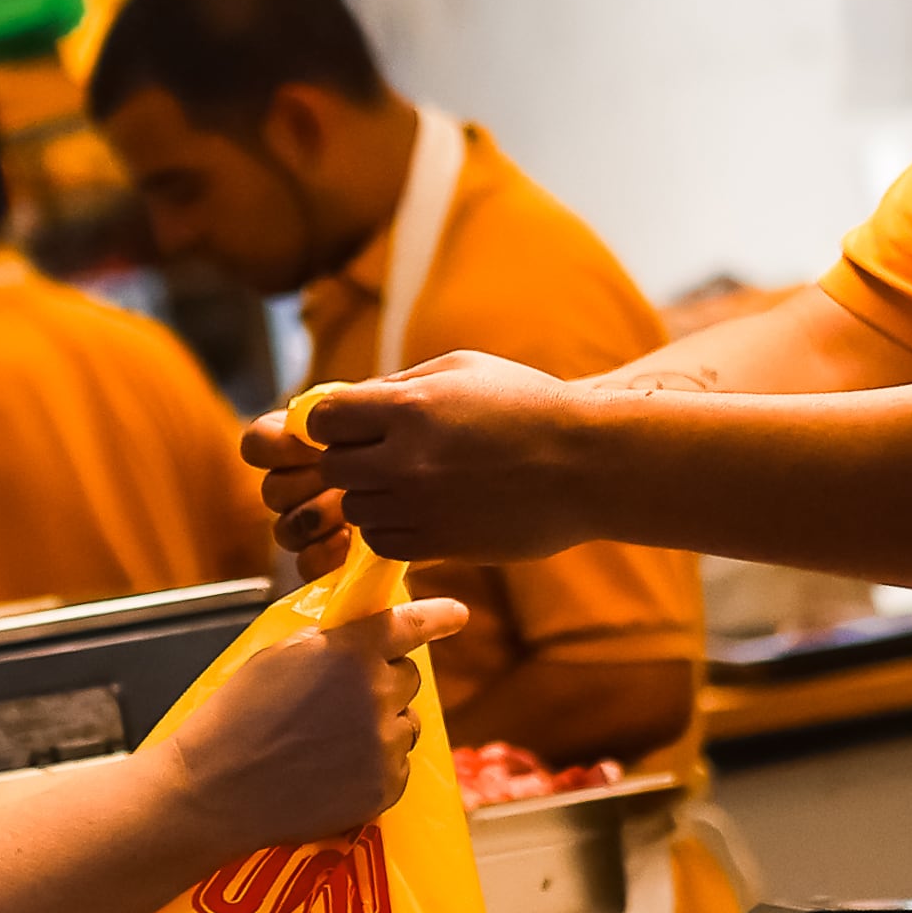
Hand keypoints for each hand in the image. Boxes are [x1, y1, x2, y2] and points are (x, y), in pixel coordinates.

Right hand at [157, 599, 468, 845]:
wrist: (214, 790)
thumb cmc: (235, 719)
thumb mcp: (277, 656)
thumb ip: (330, 641)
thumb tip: (363, 634)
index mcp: (350, 652)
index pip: (410, 625)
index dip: (438, 616)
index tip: (458, 614)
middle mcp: (377, 694)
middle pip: (407, 678)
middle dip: (381, 682)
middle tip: (336, 702)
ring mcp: (385, 744)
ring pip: (406, 723)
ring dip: (381, 726)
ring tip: (329, 743)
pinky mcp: (385, 787)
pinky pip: (398, 765)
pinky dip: (375, 766)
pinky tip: (332, 771)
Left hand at [243, 351, 597, 563]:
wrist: (588, 465)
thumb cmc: (529, 406)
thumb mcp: (463, 370)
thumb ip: (400, 385)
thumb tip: (350, 401)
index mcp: (410, 407)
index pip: (324, 419)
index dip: (332, 421)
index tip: (351, 424)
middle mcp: (406, 460)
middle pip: (333, 467)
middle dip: (351, 459)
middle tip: (383, 455)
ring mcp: (420, 506)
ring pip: (354, 508)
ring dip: (372, 496)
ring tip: (412, 482)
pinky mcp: (439, 543)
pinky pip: (381, 542)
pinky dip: (391, 528)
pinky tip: (421, 510)